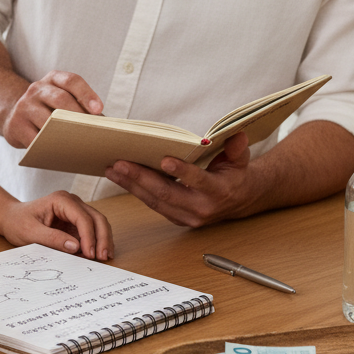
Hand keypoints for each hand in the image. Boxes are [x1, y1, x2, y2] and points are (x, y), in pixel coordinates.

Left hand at [0, 191, 113, 260]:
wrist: (12, 219)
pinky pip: (92, 230)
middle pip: (96, 218)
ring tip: (105, 258)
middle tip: (104, 257)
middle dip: (103, 238)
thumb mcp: (31, 233)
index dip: (89, 236)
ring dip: (103, 240)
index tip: (90, 254)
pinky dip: (97, 242)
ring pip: (98, 223)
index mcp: (60, 200)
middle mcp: (72, 202)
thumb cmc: (18, 223)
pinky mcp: (76, 221)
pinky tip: (97, 255)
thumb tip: (76, 246)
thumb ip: (53, 239)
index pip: (82, 217)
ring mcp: (75, 211)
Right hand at [1, 70, 103, 148]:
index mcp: (53, 79)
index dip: (86, 94)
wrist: (14, 114)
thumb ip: (79, 105)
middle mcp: (37, 89)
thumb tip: (103, 125)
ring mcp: (24, 106)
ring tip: (79, 145)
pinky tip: (60, 153)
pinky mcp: (15, 125)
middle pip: (60, 99)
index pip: (71, 81)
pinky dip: (48, 147)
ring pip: (47, 120)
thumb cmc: (48, 108)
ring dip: (64, 133)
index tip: (99, 110)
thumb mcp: (60, 98)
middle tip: (92, 132)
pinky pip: (34, 139)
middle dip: (78, 116)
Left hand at [104, 131, 255, 227]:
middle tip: (120, 163)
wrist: (237, 201)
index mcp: (218, 191)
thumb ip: (236, 149)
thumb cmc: (235, 174)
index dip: (183, 171)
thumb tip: (237, 135)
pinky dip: (134, 190)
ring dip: (131, 185)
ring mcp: (187, 216)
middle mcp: (201, 208)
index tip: (165, 160)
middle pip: (167, 194)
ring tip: (112, 169)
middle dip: (141, 178)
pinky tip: (119, 177)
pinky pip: (152, 204)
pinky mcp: (176, 218)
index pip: (199, 181)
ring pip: (155, 201)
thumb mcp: (240, 160)